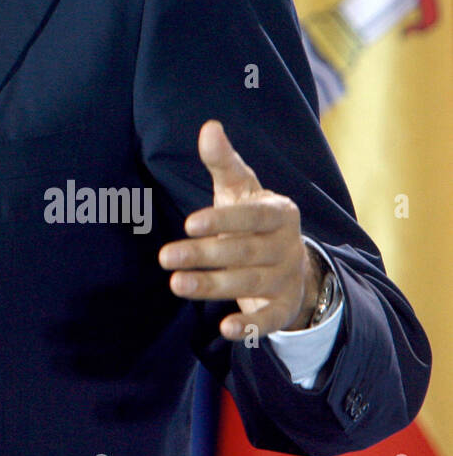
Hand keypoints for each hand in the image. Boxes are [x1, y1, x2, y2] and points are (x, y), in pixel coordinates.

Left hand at [158, 120, 320, 339]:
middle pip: (244, 252)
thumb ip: (223, 161)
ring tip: (176, 284)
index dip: (223, 220)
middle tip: (164, 256)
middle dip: (204, 255)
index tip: (189, 223)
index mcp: (280, 213)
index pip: (253, 216)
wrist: (290, 260)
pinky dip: (251, 326)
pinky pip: (270, 319)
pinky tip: (225, 329)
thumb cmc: (253, 216)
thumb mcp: (240, 188)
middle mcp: (287, 246)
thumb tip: (209, 126)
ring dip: (212, 286)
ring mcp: (287, 278)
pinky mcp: (283, 307)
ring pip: (249, 283)